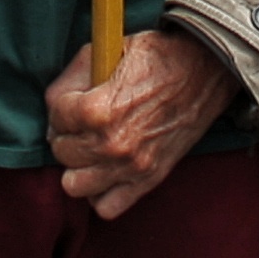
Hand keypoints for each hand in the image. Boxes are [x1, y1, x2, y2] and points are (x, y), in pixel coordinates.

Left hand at [44, 23, 240, 213]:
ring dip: (78, 165)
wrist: (204, 72)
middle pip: (60, 151)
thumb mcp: (109, 50)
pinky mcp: (147, 181)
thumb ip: (73, 76)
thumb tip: (54, 101)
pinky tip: (105, 169)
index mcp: (97, 110)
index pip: (54, 117)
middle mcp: (110, 145)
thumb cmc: (157, 57)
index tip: (73, 99)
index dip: (61, 104)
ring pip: (74, 185)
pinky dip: (101, 191)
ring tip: (90, 147)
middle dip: (67, 132)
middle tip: (81, 121)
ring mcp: (129, 167)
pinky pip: (106, 207)